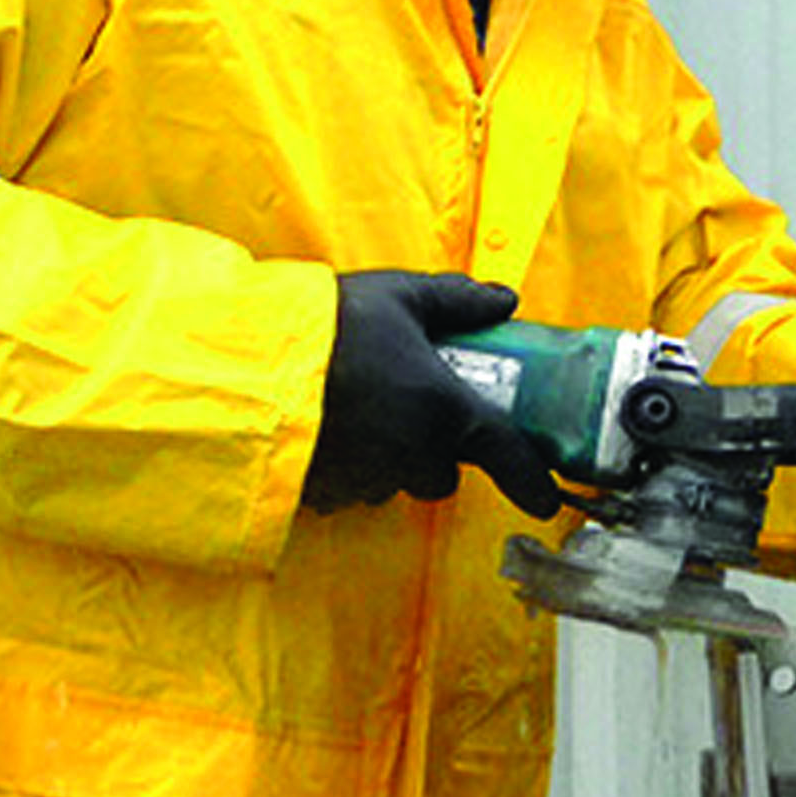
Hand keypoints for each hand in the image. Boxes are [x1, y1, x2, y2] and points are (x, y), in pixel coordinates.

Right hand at [302, 271, 563, 520]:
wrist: (248, 367)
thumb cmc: (331, 327)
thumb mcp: (400, 297)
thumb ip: (456, 301)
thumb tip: (503, 301)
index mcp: (446, 411)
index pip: (506, 456)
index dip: (531, 481)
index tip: (547, 499)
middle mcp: (414, 454)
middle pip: (443, 474)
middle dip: (436, 451)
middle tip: (410, 408)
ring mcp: (369, 479)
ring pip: (394, 481)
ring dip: (389, 457)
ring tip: (359, 410)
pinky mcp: (325, 493)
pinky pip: (349, 487)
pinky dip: (348, 465)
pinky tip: (327, 430)